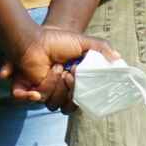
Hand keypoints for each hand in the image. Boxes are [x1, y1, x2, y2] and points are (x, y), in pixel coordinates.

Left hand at [1, 26, 118, 109]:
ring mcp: (43, 90)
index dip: (79, 95)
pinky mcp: (27, 89)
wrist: (40, 38)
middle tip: (68, 74)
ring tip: (56, 68)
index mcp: (70, 85)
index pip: (77, 103)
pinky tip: (41, 82)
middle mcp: (57, 90)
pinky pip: (34, 99)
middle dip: (69, 92)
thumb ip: (102, 49)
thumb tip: (118, 59)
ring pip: (52, 104)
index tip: (78, 76)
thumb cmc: (60, 40)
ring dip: (55, 87)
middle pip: (66, 107)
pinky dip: (37, 91)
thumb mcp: (85, 43)